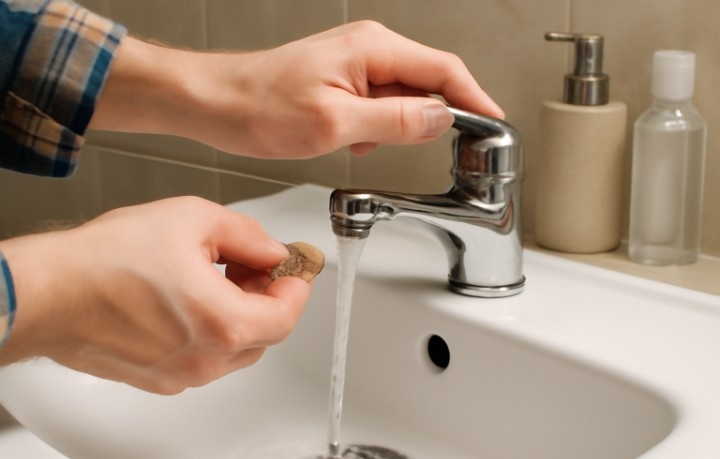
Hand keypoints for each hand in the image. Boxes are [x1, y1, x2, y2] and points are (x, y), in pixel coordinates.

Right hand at [0, 197, 310, 393]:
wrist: (47, 291)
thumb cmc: (105, 259)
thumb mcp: (192, 219)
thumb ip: (246, 234)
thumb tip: (270, 249)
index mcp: (222, 323)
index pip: (287, 315)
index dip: (297, 286)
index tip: (296, 268)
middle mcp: (205, 358)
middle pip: (265, 334)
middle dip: (268, 297)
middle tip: (256, 265)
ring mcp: (180, 373)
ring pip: (236, 347)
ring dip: (241, 313)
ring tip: (218, 276)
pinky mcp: (158, 378)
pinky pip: (204, 356)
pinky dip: (212, 329)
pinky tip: (192, 298)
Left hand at [91, 21, 503, 156]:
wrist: (215, 102)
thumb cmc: (258, 106)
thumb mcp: (334, 123)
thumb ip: (395, 120)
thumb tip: (441, 118)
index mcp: (373, 50)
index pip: (444, 71)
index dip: (475, 100)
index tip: (493, 126)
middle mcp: (369, 50)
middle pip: (428, 84)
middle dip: (431, 121)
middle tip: (429, 152)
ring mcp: (356, 65)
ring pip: (403, 100)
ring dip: (396, 129)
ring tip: (361, 144)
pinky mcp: (344, 82)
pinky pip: (379, 106)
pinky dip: (376, 129)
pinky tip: (350, 140)